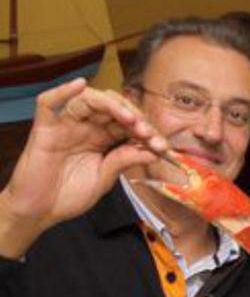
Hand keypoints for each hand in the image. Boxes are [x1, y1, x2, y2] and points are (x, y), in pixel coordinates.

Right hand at [0, 79, 166, 259]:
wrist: (40, 211)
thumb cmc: (70, 194)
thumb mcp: (105, 178)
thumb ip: (124, 160)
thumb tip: (154, 150)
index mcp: (104, 137)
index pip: (130, 124)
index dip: (148, 131)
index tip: (163, 147)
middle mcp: (87, 126)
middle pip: (114, 107)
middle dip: (135, 117)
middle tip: (148, 133)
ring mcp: (66, 125)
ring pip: (89, 100)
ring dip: (112, 105)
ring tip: (128, 118)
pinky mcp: (45, 129)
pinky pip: (49, 103)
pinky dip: (63, 91)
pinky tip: (80, 85)